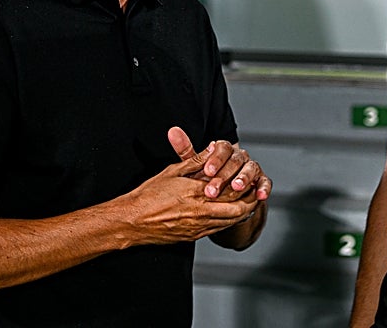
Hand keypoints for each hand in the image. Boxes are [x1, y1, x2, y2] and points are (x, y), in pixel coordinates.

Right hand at [121, 140, 262, 244]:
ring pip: (229, 223)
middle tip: (254, 193)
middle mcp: (200, 212)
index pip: (231, 190)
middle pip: (237, 210)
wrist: (132, 221)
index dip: (244, 186)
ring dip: (240, 213)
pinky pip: (217, 230)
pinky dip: (227, 222)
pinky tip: (227, 215)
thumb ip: (195, 160)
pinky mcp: (193, 237)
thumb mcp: (172, 171)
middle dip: (249, 202)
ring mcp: (197, 227)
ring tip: (246, 203)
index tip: (249, 179)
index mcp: (196, 193)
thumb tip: (211, 148)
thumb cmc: (149, 195)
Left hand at [168, 127, 270, 202]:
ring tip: (236, 187)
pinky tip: (259, 195)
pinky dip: (264, 188)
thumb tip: (172, 131)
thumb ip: (186, 150)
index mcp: (225, 150)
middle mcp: (240, 156)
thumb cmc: (209, 178)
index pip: (223, 148)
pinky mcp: (262, 181)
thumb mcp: (196, 166)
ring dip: (244, 178)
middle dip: (225, 175)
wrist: (225, 195)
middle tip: (213, 189)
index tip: (207, 171)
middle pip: (235, 160)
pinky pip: (265, 182)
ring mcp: (252, 168)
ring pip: (251, 168)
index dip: (216, 159)